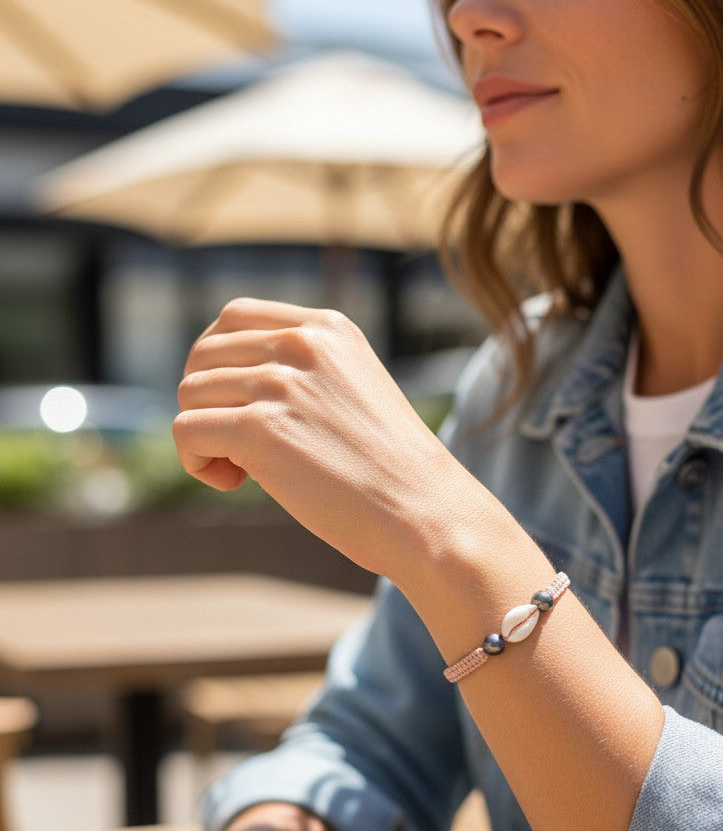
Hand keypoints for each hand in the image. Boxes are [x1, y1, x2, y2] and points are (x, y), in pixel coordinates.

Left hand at [173, 299, 462, 581]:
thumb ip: (304, 375)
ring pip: (190, 393)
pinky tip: (234, 483)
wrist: (426, 514)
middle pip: (203, 354)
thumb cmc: (391, 473)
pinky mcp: (261, 429)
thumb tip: (224, 388)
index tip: (239, 408)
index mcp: (328, 328)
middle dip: (207, 403)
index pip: (234, 317)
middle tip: (238, 447)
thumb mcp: (354, 394)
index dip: (218, 364)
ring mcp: (281, 383)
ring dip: (202, 436)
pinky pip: (187, 431)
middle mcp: (303, 344)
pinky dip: (197, 462)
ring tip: (242, 471)